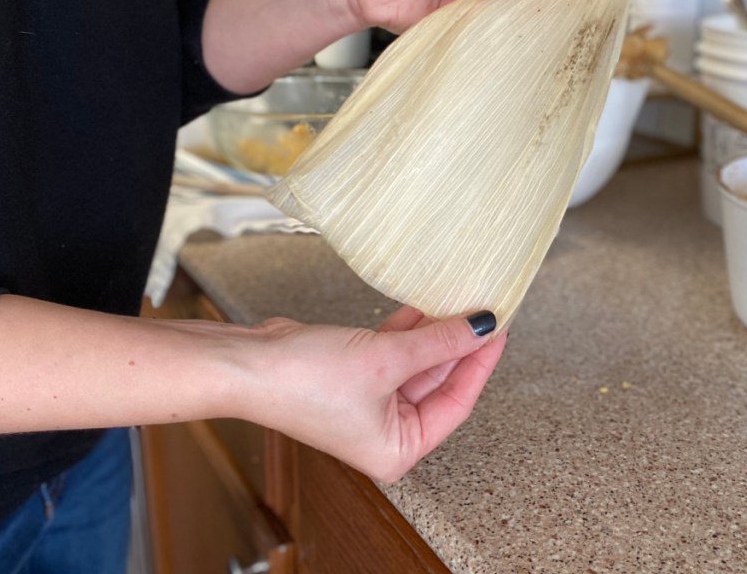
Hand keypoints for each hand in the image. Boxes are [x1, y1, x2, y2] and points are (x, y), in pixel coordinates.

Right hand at [237, 306, 506, 481]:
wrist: (246, 363)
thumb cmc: (304, 381)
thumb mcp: (386, 359)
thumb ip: (439, 342)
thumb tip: (483, 326)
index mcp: (398, 448)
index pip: (458, 402)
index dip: (480, 362)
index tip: (499, 328)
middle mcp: (386, 431)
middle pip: (439, 381)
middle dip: (458, 344)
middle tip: (485, 308)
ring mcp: (370, 402)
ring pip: (417, 362)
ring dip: (434, 331)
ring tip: (460, 298)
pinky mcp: (355, 374)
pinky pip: (394, 351)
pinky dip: (409, 329)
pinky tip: (426, 303)